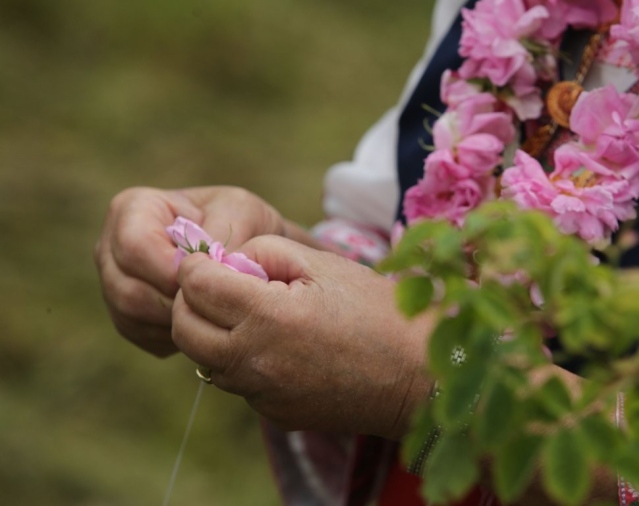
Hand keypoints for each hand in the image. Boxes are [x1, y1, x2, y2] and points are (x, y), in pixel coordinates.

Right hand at [95, 186, 285, 356]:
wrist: (242, 252)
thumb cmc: (240, 222)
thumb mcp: (240, 210)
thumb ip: (225, 230)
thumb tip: (209, 260)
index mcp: (132, 209)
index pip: (134, 245)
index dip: (171, 270)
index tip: (209, 279)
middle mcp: (111, 247)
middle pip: (126, 287)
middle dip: (175, 300)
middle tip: (215, 302)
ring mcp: (112, 283)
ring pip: (131, 314)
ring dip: (175, 320)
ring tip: (213, 311)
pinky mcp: (125, 316)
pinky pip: (140, 334)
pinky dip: (173, 334)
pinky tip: (203, 322)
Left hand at [171, 235, 433, 438]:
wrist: (420, 373)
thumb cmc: (379, 310)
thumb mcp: (324, 263)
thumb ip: (265, 252)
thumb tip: (227, 261)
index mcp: (268, 316)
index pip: (195, 285)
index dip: (200, 266)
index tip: (218, 260)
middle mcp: (255, 362)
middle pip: (185, 328)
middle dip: (194, 301)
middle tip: (225, 286)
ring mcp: (264, 394)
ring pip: (206, 360)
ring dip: (216, 333)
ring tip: (256, 316)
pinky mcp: (276, 414)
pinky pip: (239, 384)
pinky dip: (244, 362)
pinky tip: (282, 347)